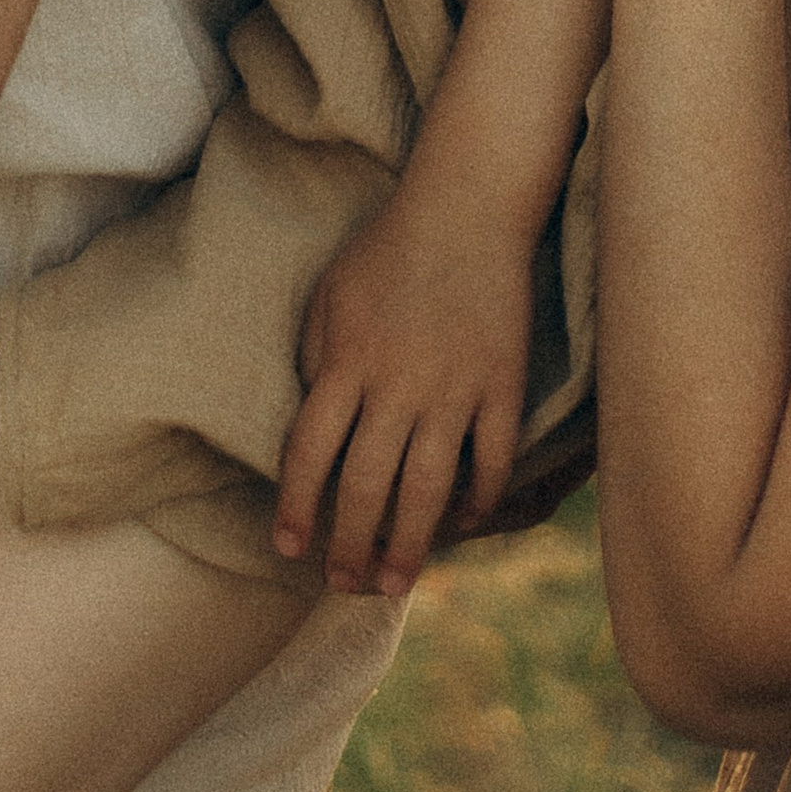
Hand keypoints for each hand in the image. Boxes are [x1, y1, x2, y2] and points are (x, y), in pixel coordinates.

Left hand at [272, 185, 535, 595]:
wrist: (466, 206)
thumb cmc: (388, 249)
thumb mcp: (330, 296)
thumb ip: (317, 361)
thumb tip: (313, 425)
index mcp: (347, 361)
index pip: (309, 453)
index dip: (295, 507)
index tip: (288, 548)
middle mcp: (397, 384)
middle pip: (367, 486)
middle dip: (351, 546)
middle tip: (344, 585)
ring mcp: (454, 388)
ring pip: (428, 488)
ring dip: (410, 545)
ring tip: (397, 584)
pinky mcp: (503, 385)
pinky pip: (493, 459)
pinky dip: (479, 498)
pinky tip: (464, 522)